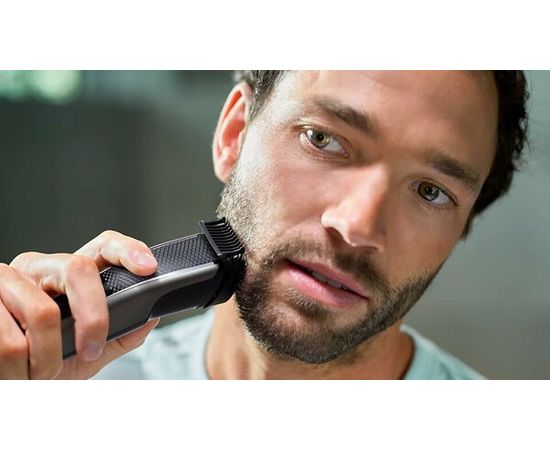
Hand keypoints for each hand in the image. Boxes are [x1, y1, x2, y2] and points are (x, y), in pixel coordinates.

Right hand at [0, 230, 159, 378]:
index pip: (103, 246)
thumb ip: (120, 334)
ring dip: (47, 358)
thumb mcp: (85, 352)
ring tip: (41, 371)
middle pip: (78, 269)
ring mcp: (5, 280)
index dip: (127, 250)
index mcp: (68, 274)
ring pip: (42, 313)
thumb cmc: (42, 363)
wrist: (7, 383)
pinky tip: (17, 370)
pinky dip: (19, 367)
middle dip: (93, 316)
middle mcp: (37, 267)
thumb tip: (150, 317)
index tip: (148, 267)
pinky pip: (9, 339)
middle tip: (90, 350)